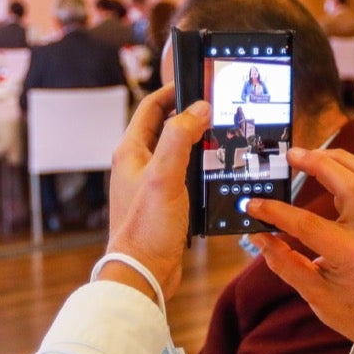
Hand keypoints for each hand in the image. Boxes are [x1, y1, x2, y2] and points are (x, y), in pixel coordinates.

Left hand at [105, 85, 209, 300]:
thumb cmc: (147, 228)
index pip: (151, 107)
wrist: (143, 273)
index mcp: (131, 151)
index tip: (197, 79)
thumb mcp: (165, 175)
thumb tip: (198, 107)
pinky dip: (200, 168)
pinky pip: (184, 175)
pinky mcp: (163, 202)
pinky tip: (218, 172)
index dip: (173, 90)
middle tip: (218, 108)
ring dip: (198, 142)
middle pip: (166, 127)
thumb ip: (179, 138)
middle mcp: (138, 164)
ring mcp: (150, 184)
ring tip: (223, 136)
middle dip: (190, 114)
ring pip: (177, 152)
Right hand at [246, 147, 353, 353]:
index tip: (253, 205)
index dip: (276, 212)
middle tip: (290, 156)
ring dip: (339, 159)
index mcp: (351, 256)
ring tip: (310, 155)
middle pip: (349, 183)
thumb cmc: (353, 312)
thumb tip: (258, 235)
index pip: (309, 224)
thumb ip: (283, 262)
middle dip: (317, 164)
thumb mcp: (313, 294)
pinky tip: (331, 166)